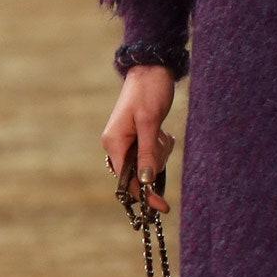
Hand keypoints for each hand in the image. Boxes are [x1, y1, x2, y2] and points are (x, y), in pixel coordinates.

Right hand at [101, 65, 174, 211]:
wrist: (152, 69)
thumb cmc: (149, 91)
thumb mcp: (149, 122)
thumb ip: (147, 152)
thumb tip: (146, 182)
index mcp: (113, 143)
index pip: (126, 179)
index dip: (144, 194)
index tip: (162, 207)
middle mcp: (116, 145)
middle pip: (138, 173)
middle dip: (154, 163)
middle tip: (162, 139)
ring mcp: (126, 142)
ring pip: (147, 164)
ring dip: (159, 152)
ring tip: (162, 132)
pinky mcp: (136, 138)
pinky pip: (150, 154)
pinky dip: (159, 147)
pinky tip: (162, 132)